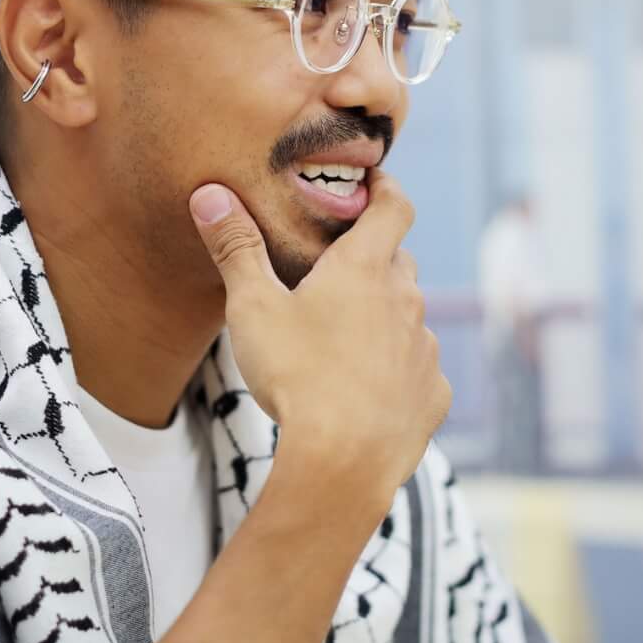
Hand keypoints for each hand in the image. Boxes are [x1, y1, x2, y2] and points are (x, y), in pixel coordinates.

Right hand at [190, 172, 450, 505]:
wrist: (344, 461)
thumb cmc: (296, 376)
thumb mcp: (252, 308)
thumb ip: (236, 249)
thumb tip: (210, 195)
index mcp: (365, 268)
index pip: (393, 206)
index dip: (385, 188)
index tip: (373, 181)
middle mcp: (406, 300)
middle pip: (397, 262)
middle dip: (373, 260)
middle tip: (337, 269)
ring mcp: (425, 348)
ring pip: (409, 316)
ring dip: (384, 317)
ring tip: (344, 338)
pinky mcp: (433, 393)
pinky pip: (418, 369)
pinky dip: (397, 369)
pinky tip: (367, 390)